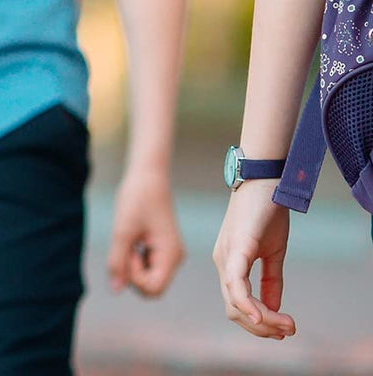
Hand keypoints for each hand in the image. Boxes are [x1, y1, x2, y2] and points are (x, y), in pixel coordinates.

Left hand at [107, 164, 184, 296]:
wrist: (147, 176)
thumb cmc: (136, 198)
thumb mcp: (122, 229)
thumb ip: (117, 261)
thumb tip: (115, 291)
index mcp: (170, 255)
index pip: (153, 289)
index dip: (134, 277)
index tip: (127, 252)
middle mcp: (174, 259)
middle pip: (151, 287)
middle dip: (133, 272)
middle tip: (126, 245)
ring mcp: (169, 255)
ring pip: (147, 276)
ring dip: (132, 264)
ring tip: (129, 238)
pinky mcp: (161, 249)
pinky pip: (147, 265)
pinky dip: (135, 257)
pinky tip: (132, 238)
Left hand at [213, 180, 295, 338]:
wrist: (264, 182)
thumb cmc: (265, 214)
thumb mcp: (271, 253)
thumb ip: (270, 281)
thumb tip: (273, 310)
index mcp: (229, 264)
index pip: (237, 305)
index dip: (259, 324)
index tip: (285, 330)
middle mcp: (222, 262)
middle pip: (234, 310)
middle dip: (262, 328)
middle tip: (289, 330)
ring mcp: (225, 255)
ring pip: (235, 302)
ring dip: (262, 321)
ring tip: (287, 325)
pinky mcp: (236, 247)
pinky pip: (236, 283)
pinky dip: (247, 303)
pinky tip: (262, 316)